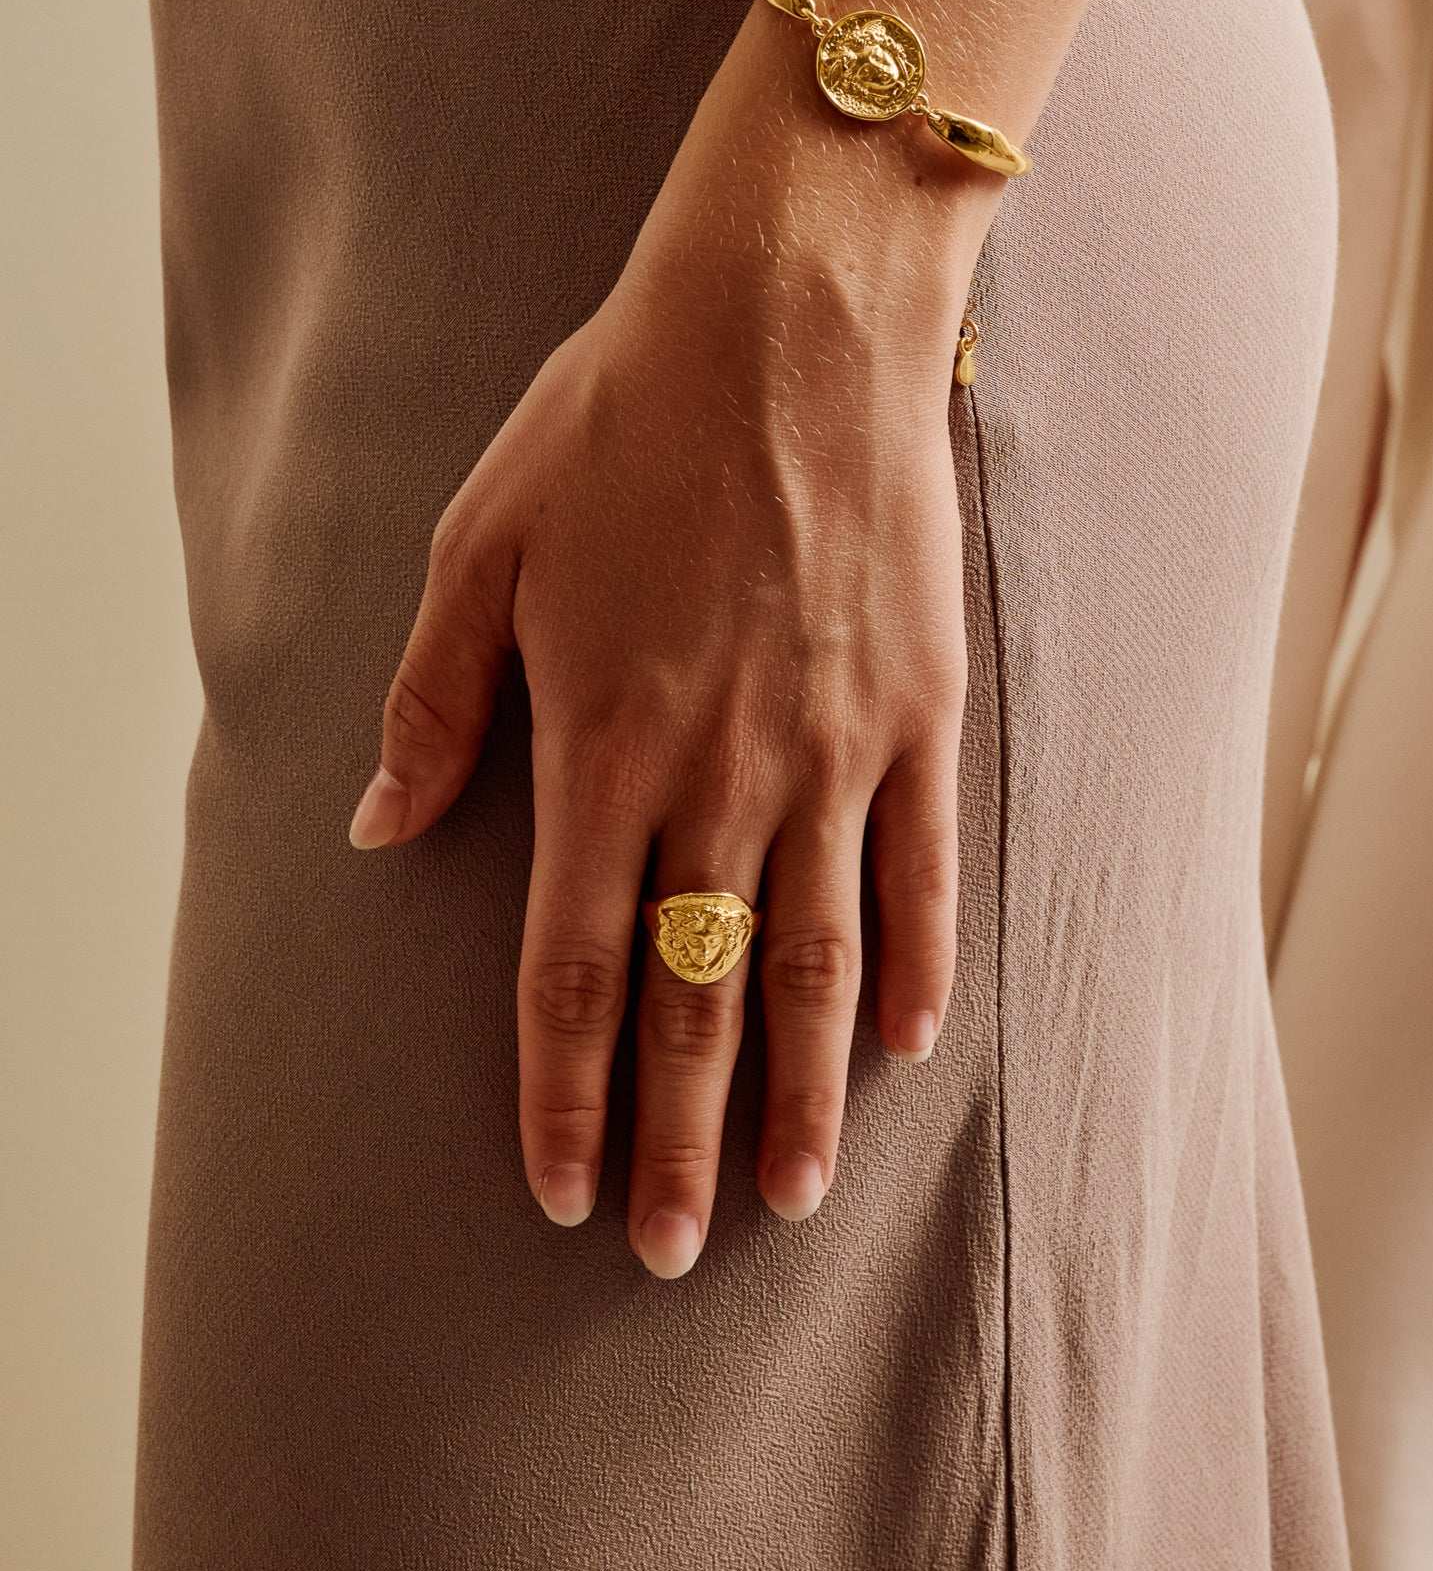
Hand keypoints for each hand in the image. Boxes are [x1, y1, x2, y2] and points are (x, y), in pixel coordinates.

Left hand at [346, 24, 986, 1273]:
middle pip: (699, 997)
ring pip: (815, 960)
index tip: (562, 1190)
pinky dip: (914, 965)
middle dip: (681, 1136)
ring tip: (795, 1194)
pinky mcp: (919, 707)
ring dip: (799, 1091)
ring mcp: (833, 747)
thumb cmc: (622, 416)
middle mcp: (721, 773)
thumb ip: (432, 704)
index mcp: (599, 744)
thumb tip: (374, 832)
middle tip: (679, 1251)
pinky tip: (904, 1045)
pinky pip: (921, 867)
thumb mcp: (481, 544)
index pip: (572, 967)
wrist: (792, 319)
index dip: (564, 1093)